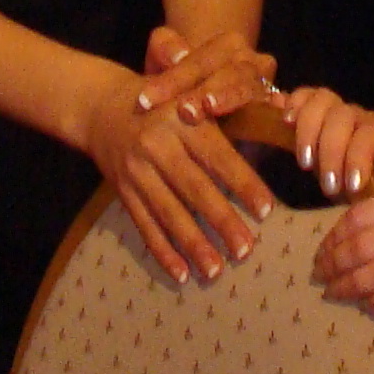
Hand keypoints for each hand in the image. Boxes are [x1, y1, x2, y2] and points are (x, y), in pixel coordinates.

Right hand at [80, 62, 272, 283]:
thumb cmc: (162, 104)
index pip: (217, 156)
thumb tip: (273, 137)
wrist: (101, 108)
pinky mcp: (123, 191)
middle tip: (246, 250)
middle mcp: (158, 146)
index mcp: (182, 120)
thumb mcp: (191, 99)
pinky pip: (144, 225)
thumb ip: (225, 120)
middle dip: (222, 222)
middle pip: (194, 189)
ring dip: (193, 245)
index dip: (242, 183)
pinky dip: (162, 251)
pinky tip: (181, 274)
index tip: (266, 209)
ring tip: (216, 271)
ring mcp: (137, 171)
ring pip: (169, 213)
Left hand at [132, 24, 276, 125]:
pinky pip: (277, 110)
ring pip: (252, 90)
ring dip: (229, 100)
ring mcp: (268, 86)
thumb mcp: (163, 63)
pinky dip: (270, 116)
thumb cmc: (179, 84)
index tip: (145, 100)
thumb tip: (175, 55)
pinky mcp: (275, 112)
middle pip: (231, 73)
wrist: (208, 103)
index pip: (200, 59)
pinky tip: (257, 128)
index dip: (173, 78)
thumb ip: (164, 49)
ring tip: (206, 113)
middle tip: (183, 111)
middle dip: (205, 91)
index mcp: (228, 45)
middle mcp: (253, 62)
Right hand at [283, 85, 373, 200]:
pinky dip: (292, 104)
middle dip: (330, 151)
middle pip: (343, 114)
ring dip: (307, 131)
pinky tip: (285, 122)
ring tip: (305, 163)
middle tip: (328, 187)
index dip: (359, 154)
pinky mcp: (322, 117)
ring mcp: (342, 112)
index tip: (351, 186)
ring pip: (322, 100)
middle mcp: (365, 116)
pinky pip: (305, 97)